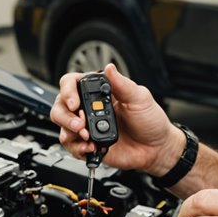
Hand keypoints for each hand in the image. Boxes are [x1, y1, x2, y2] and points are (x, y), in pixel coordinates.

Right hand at [50, 64, 181, 173]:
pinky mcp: (89, 145)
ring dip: (71, 132)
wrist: (156, 148)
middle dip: (65, 116)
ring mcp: (88, 127)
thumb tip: (109, 68)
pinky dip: (78, 147)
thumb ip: (122, 84)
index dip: (68, 91)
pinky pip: (72, 146)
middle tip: (79, 123)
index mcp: (100, 93)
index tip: (75, 102)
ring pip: (63, 127)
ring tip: (88, 136)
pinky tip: (91, 147)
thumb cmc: (151, 121)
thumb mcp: (140, 99)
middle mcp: (90, 109)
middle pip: (61, 107)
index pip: (72, 84)